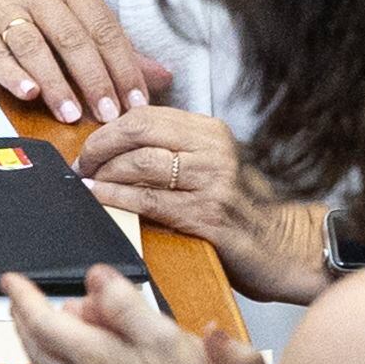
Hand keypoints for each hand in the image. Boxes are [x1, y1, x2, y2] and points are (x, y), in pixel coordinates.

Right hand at [0, 0, 170, 123]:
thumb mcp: (72, 7)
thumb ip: (114, 44)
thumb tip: (161, 77)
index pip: (105, 28)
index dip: (123, 67)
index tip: (137, 102)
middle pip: (73, 38)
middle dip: (95, 79)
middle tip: (110, 114)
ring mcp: (3, 7)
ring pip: (34, 46)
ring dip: (56, 82)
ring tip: (72, 113)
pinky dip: (12, 74)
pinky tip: (28, 93)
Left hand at [2, 265, 249, 363]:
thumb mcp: (165, 338)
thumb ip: (126, 306)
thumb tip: (97, 278)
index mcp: (96, 357)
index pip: (43, 321)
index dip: (23, 297)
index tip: (10, 281)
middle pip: (36, 349)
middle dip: (21, 321)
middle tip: (16, 303)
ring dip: (34, 351)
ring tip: (33, 336)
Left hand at [81, 108, 328, 304]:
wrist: (284, 247)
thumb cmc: (239, 209)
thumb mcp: (212, 165)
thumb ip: (174, 150)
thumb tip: (115, 144)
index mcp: (210, 132)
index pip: (145, 115)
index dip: (107, 130)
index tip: (88, 148)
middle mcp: (213, 150)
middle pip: (138, 132)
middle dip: (99, 148)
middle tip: (80, 166)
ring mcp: (213, 183)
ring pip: (140, 164)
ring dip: (104, 175)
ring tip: (87, 185)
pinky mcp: (208, 217)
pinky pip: (150, 202)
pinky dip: (118, 199)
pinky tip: (101, 199)